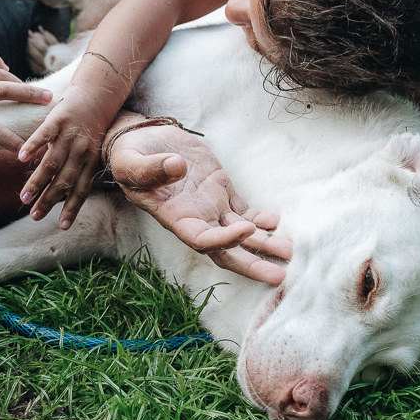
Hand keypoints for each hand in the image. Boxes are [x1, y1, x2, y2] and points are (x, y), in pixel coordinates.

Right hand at [17, 84, 119, 228]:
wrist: (97, 94)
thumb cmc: (92, 125)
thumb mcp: (91, 149)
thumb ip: (78, 169)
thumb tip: (62, 192)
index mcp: (91, 160)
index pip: (81, 189)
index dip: (72, 208)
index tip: (61, 226)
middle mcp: (82, 150)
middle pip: (64, 180)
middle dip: (49, 200)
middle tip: (35, 216)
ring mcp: (70, 135)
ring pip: (52, 163)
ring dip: (37, 182)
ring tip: (24, 197)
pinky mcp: (59, 119)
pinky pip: (44, 135)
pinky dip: (33, 146)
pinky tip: (21, 158)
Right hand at [107, 123, 290, 283]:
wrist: (141, 142)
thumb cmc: (130, 156)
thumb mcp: (130, 161)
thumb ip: (151, 168)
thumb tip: (177, 166)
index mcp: (174, 216)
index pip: (201, 239)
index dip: (224, 241)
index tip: (246, 229)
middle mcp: (194, 218)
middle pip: (226, 249)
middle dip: (251, 263)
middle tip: (278, 276)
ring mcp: (209, 206)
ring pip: (241, 233)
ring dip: (264, 244)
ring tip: (288, 252)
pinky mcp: (220, 190)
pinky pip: (244, 211)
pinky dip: (261, 220)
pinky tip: (277, 223)